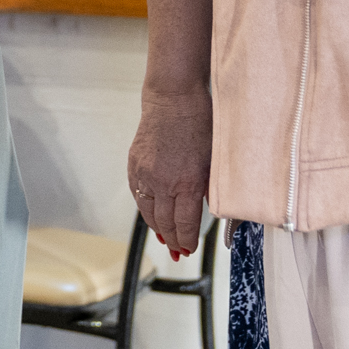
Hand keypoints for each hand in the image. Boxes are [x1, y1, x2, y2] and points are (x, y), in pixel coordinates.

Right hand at [129, 88, 211, 259]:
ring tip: (165, 238)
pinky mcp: (134, 165)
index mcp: (187, 183)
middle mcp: (163, 182)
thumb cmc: (200, 123)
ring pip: (148, 213)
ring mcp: (145, 174)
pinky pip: (138, 196)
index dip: (187, 242)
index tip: (189, 249)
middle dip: (172, 240)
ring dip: (157, 228)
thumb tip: (211, 210)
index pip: (184, 225)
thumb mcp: (214, 160)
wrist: (173, 98)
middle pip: (164, 224)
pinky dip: (146, 209)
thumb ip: (211, 189)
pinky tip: (152, 214)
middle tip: (178, 251)